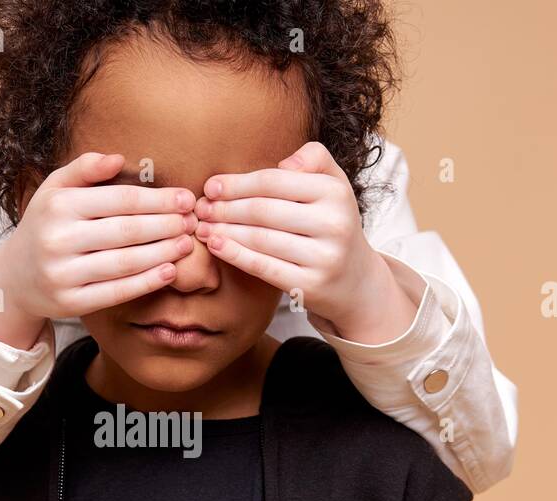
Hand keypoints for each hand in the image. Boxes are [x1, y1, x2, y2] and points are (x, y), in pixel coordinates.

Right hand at [0, 152, 198, 349]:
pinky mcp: (71, 303)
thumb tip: (118, 158)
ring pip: (125, 262)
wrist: (14, 278)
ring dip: (163, 252)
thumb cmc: (44, 226)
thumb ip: (83, 169)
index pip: (121, 200)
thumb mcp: (54, 190)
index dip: (159, 199)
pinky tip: (168, 271)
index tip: (185, 198)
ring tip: (187, 244)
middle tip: (193, 221)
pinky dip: (146, 282)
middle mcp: (59, 239)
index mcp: (59, 206)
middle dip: (167, 225)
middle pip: (127, 231)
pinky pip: (116, 292)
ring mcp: (64, 274)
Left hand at [193, 141, 417, 343]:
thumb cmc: (332, 225)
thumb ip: (314, 158)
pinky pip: (263, 266)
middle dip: (225, 208)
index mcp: (335, 193)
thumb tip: (285, 163)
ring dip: (224, 231)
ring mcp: (323, 257)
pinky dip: (234, 254)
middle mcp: (333, 224)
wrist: (356, 282)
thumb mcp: (334, 186)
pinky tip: (215, 245)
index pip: (274, 182)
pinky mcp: (310, 286)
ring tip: (202, 226)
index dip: (238, 183)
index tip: (211, 186)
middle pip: (263, 210)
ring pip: (260, 238)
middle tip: (200, 208)